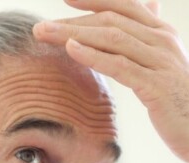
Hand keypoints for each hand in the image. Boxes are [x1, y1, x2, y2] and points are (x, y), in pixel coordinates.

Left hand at [33, 0, 188, 161]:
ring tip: (44, 35)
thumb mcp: (161, 66)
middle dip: (72, 22)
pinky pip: (120, 65)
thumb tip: (144, 14)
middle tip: (40, 29)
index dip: (93, 0)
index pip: (123, 6)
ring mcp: (160, 60)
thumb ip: (147, 41)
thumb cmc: (176, 99)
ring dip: (73, 34)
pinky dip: (94, 55)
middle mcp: (161, 40)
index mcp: (160, 34)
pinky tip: (71, 49)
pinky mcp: (156, 85)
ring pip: (112, 38)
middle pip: (110, 21)